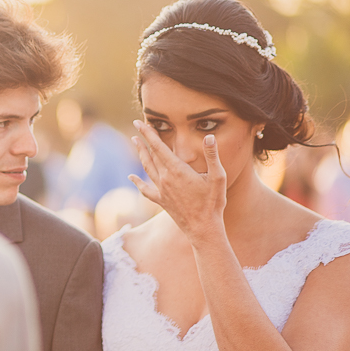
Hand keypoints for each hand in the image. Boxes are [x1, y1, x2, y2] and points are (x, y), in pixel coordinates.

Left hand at [128, 120, 226, 242]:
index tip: (140, 122)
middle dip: (144, 140)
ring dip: (141, 154)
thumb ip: (213, 156)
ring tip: (135, 142)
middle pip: (151, 155)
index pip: (159, 147)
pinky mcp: (161, 201)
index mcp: (177, 170)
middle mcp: (165, 179)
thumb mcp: (218, 177)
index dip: (149, 133)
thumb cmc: (213, 202)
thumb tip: (208, 136)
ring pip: (147, 168)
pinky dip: (137, 182)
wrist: (203, 228)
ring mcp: (161, 190)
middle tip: (137, 126)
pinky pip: (145, 189)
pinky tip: (131, 178)